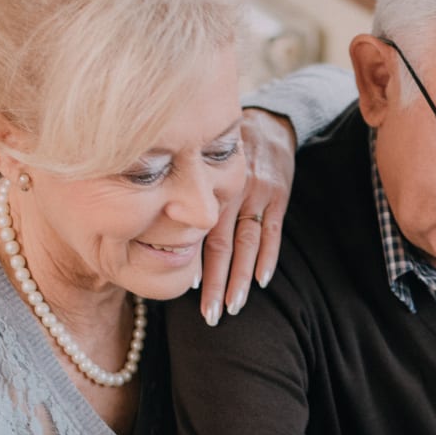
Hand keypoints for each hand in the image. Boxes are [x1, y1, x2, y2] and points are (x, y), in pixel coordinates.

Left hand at [198, 108, 295, 326]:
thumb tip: (155, 228)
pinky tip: (261, 281)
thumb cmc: (222, 148)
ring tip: (234, 306)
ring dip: (241, 278)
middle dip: (217, 281)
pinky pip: (274, 231)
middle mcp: (232, 189)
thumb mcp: (198, 159)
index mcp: (208, 185)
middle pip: (224, 244)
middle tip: (210, 314)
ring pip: (249, 243)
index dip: (198, 262)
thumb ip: (184, 192)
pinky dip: (268, 257)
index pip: (202, 232)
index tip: (189, 289)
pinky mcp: (280, 194)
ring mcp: (258, 192)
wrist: (267, 119)